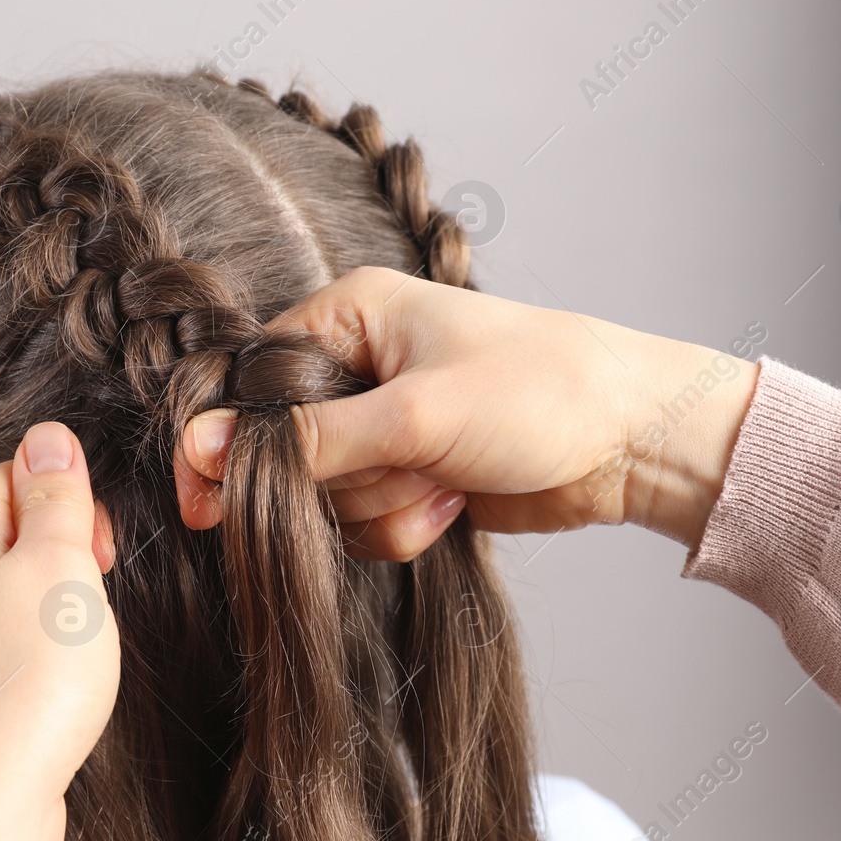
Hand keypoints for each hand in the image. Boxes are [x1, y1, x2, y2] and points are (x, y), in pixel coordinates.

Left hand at [0, 422, 119, 840]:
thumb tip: (46, 437)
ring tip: (78, 653)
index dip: (66, 501)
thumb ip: (55, 499)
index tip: (97, 548)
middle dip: (65, 558)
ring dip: (55, 614)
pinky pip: (2, 654)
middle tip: (95, 600)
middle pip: (9, 537)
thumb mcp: (58, 569)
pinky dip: (37, 662)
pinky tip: (54, 694)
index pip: (11, 476)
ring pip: (8, 598)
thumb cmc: (22, 691)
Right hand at [174, 267, 759, 556]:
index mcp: (350, 315)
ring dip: (383, 505)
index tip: (207, 500)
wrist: (632, 442)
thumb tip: (207, 449)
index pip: (251, 382)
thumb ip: (308, 439)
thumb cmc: (539, 393)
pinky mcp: (411, 474)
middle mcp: (359, 366)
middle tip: (408, 463)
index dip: (230, 443)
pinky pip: (367, 521)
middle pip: (287, 450)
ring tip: (446, 477)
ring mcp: (385, 425)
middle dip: (344, 478)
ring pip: (327, 496)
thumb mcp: (415, 414)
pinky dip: (405, 524)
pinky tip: (455, 500)